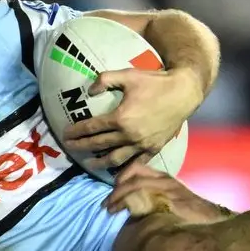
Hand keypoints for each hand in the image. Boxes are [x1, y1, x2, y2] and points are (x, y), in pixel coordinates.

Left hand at [64, 68, 199, 169]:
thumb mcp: (127, 75)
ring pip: (115, 159)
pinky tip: (116, 174)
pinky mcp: (153, 149)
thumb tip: (90, 91)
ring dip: (99, 162)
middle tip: (70, 147)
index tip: (66, 134)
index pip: (91, 127)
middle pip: (99, 144)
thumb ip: (105, 80)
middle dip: (81, 146)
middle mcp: (129, 135)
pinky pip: (136, 164)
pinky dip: (125, 170)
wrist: (183, 93)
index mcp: (120, 118)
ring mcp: (142, 145)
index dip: (76, 131)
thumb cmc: (155, 82)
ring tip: (89, 163)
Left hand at [103, 162, 229, 220]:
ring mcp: (166, 188)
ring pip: (135, 183)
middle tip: (108, 203)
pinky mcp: (167, 199)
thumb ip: (157, 203)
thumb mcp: (174, 205)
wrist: (213, 222)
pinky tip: (120, 212)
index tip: (113, 192)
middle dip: (117, 187)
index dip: (122, 178)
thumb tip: (137, 212)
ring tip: (110, 208)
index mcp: (166, 179)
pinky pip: (142, 194)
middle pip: (134, 173)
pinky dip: (126, 201)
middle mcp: (165, 180)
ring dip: (118, 195)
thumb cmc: (195, 217)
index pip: (139, 169)